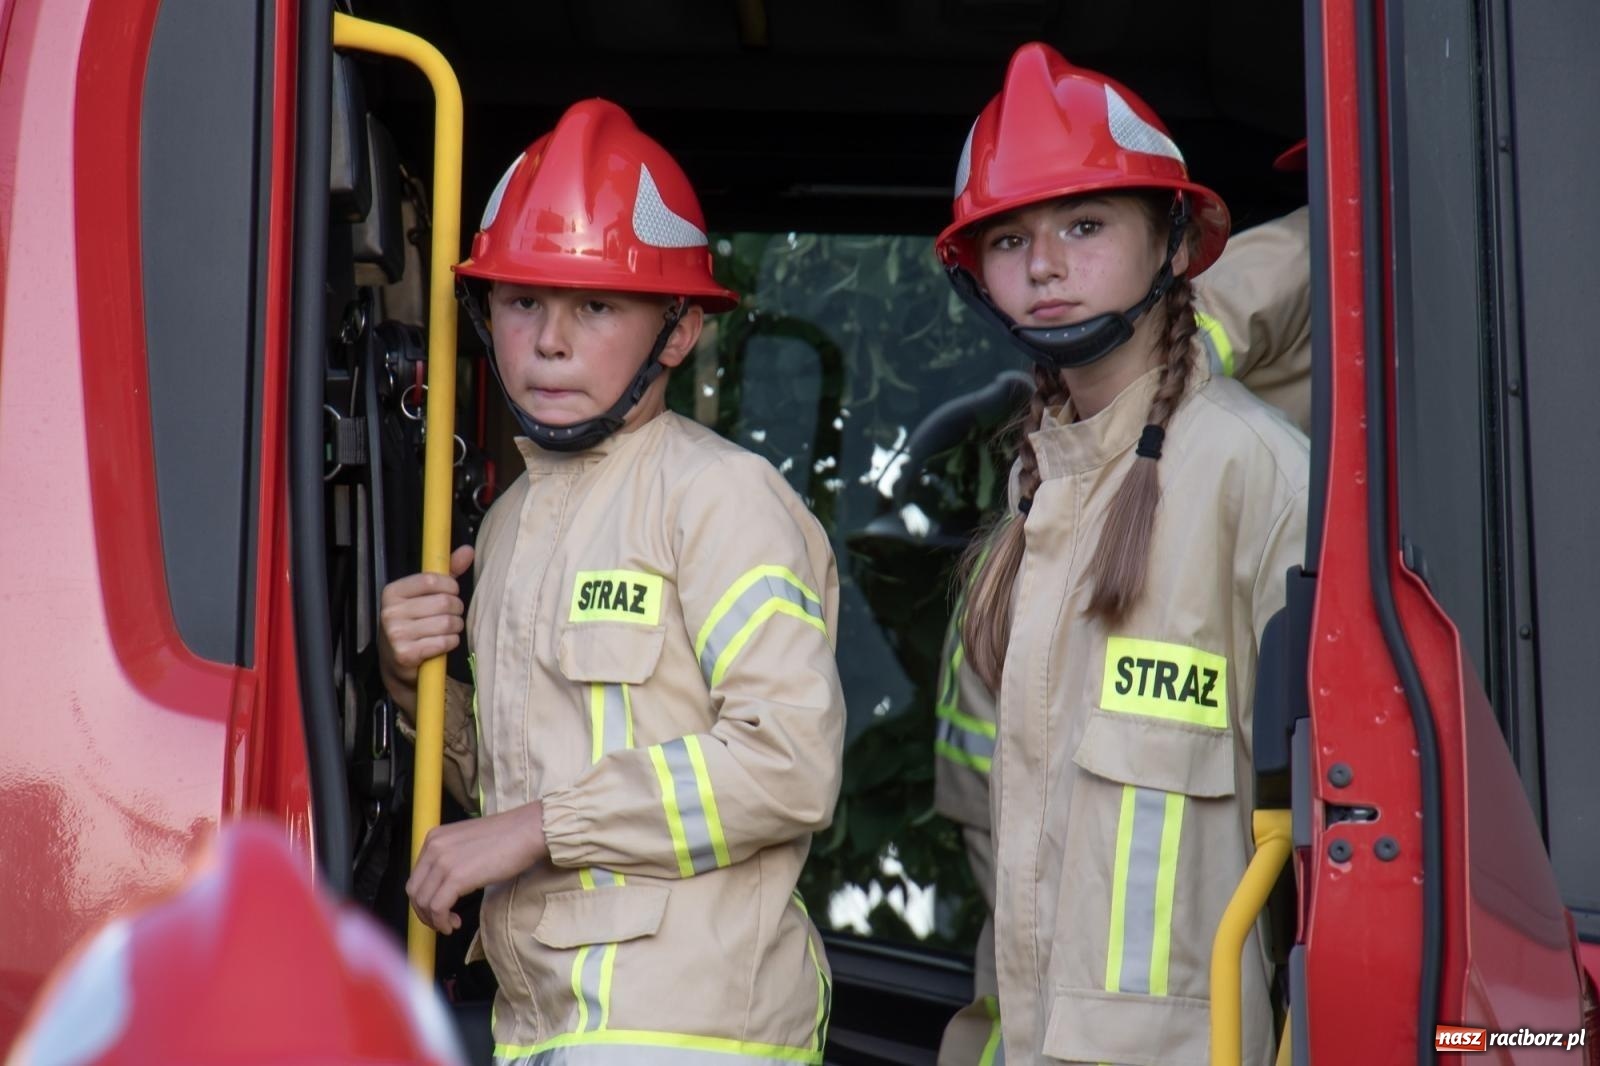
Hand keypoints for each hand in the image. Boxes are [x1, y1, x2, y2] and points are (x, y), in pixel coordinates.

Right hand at [378, 545, 473, 711]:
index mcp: (392, 592)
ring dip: (455, 627)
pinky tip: (444, 643)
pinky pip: (443, 642)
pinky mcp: (405, 654)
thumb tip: (469, 550)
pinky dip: (450, 642)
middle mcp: (390, 612)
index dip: (450, 586)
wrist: (398, 663)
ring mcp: (395, 634)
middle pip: (444, 602)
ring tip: (449, 630)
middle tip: (452, 615)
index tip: (452, 593)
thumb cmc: (416, 623)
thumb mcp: (426, 595)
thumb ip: (447, 572)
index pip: (432, 580)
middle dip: (456, 609)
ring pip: (446, 623)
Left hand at [406, 802, 547, 933]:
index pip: (416, 876)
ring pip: (423, 902)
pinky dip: (442, 921)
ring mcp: (443, 862)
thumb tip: (443, 885)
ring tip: (451, 924)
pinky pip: (437, 908)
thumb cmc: (506, 837)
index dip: (423, 898)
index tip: (437, 909)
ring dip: (434, 920)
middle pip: (415, 891)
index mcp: (434, 838)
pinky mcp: (456, 877)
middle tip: (441, 921)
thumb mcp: (467, 843)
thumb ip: (449, 858)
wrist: (527, 831)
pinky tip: (454, 923)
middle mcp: (433, 847)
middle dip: (424, 912)